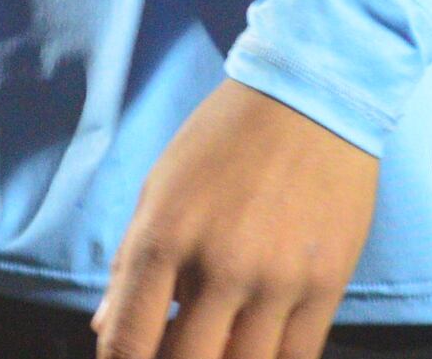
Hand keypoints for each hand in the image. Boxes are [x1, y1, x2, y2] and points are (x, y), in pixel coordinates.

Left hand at [94, 78, 380, 358]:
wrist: (312, 98)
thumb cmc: (225, 137)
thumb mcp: (161, 185)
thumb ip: (131, 261)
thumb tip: (104, 325)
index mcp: (166, 236)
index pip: (128, 340)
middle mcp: (221, 266)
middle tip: (177, 348)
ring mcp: (277, 281)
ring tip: (217, 344)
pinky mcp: (327, 286)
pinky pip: (295, 358)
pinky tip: (257, 348)